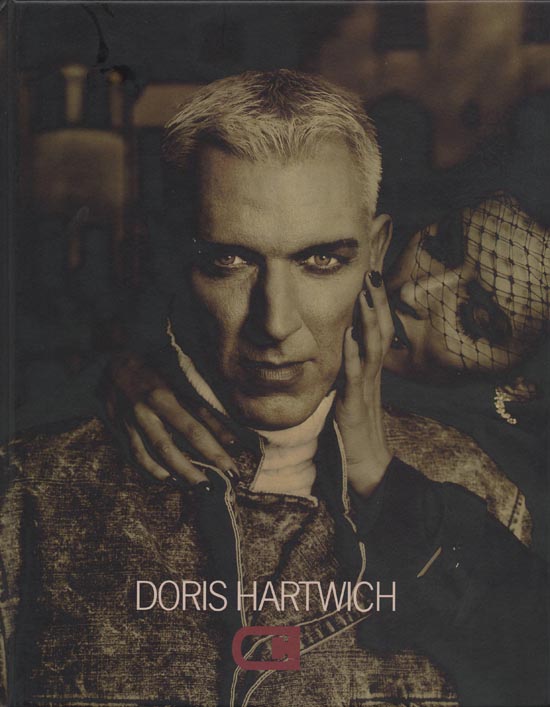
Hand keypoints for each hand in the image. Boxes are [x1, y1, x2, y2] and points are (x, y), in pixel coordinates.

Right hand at [104, 353, 240, 484]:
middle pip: (171, 447)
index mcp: (164, 397)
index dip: (214, 451)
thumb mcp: (183, 384)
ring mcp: (131, 423)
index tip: (231, 468)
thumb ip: (206, 412)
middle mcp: (146, 412)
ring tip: (196, 487)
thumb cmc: (157, 371)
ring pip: (153, 454)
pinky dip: (152, 470)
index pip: (194, 429)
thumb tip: (231, 440)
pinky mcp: (121, 430)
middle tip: (214, 487)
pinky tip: (168, 479)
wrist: (114, 365)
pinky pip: (136, 455)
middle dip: (193, 470)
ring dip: (175, 473)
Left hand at [335, 271, 393, 498]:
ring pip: (373, 348)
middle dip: (377, 303)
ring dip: (369, 319)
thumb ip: (348, 376)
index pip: (379, 333)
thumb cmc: (356, 435)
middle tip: (373, 272)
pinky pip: (355, 376)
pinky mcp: (355, 405)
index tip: (371, 280)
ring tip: (365, 292)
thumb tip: (337, 354)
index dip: (377, 307)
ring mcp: (367, 390)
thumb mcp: (352, 398)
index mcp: (371, 374)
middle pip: (381, 333)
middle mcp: (373, 377)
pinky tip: (349, 335)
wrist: (368, 470)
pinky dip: (353, 354)